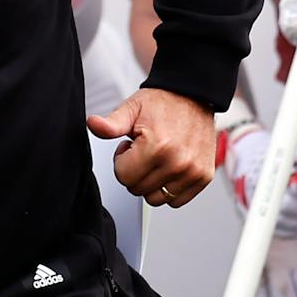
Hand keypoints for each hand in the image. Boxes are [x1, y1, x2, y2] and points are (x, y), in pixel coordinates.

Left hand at [88, 87, 213, 206]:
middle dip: (135, 172)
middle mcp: (177, 162)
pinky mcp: (203, 177)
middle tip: (143, 151)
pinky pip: (176, 201)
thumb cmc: (162, 103)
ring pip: (156, 199)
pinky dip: (169, 189)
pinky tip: (169, 168)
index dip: (121, 161)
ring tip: (156, 159)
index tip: (130, 147)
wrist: (194, 95)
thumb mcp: (132, 108)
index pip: (123, 177)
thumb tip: (92, 124)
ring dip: (151, 183)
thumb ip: (111, 123)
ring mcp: (192, 172)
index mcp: (157, 146)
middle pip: (138, 189)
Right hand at [217, 123, 296, 237]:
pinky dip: (294, 231)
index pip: (294, 188)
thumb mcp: (289, 147)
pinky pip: (276, 231)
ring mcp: (255, 204)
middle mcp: (259, 188)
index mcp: (269, 170)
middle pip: (288, 207)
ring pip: (283, 222)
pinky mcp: (255, 218)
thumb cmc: (271, 152)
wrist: (243, 156)